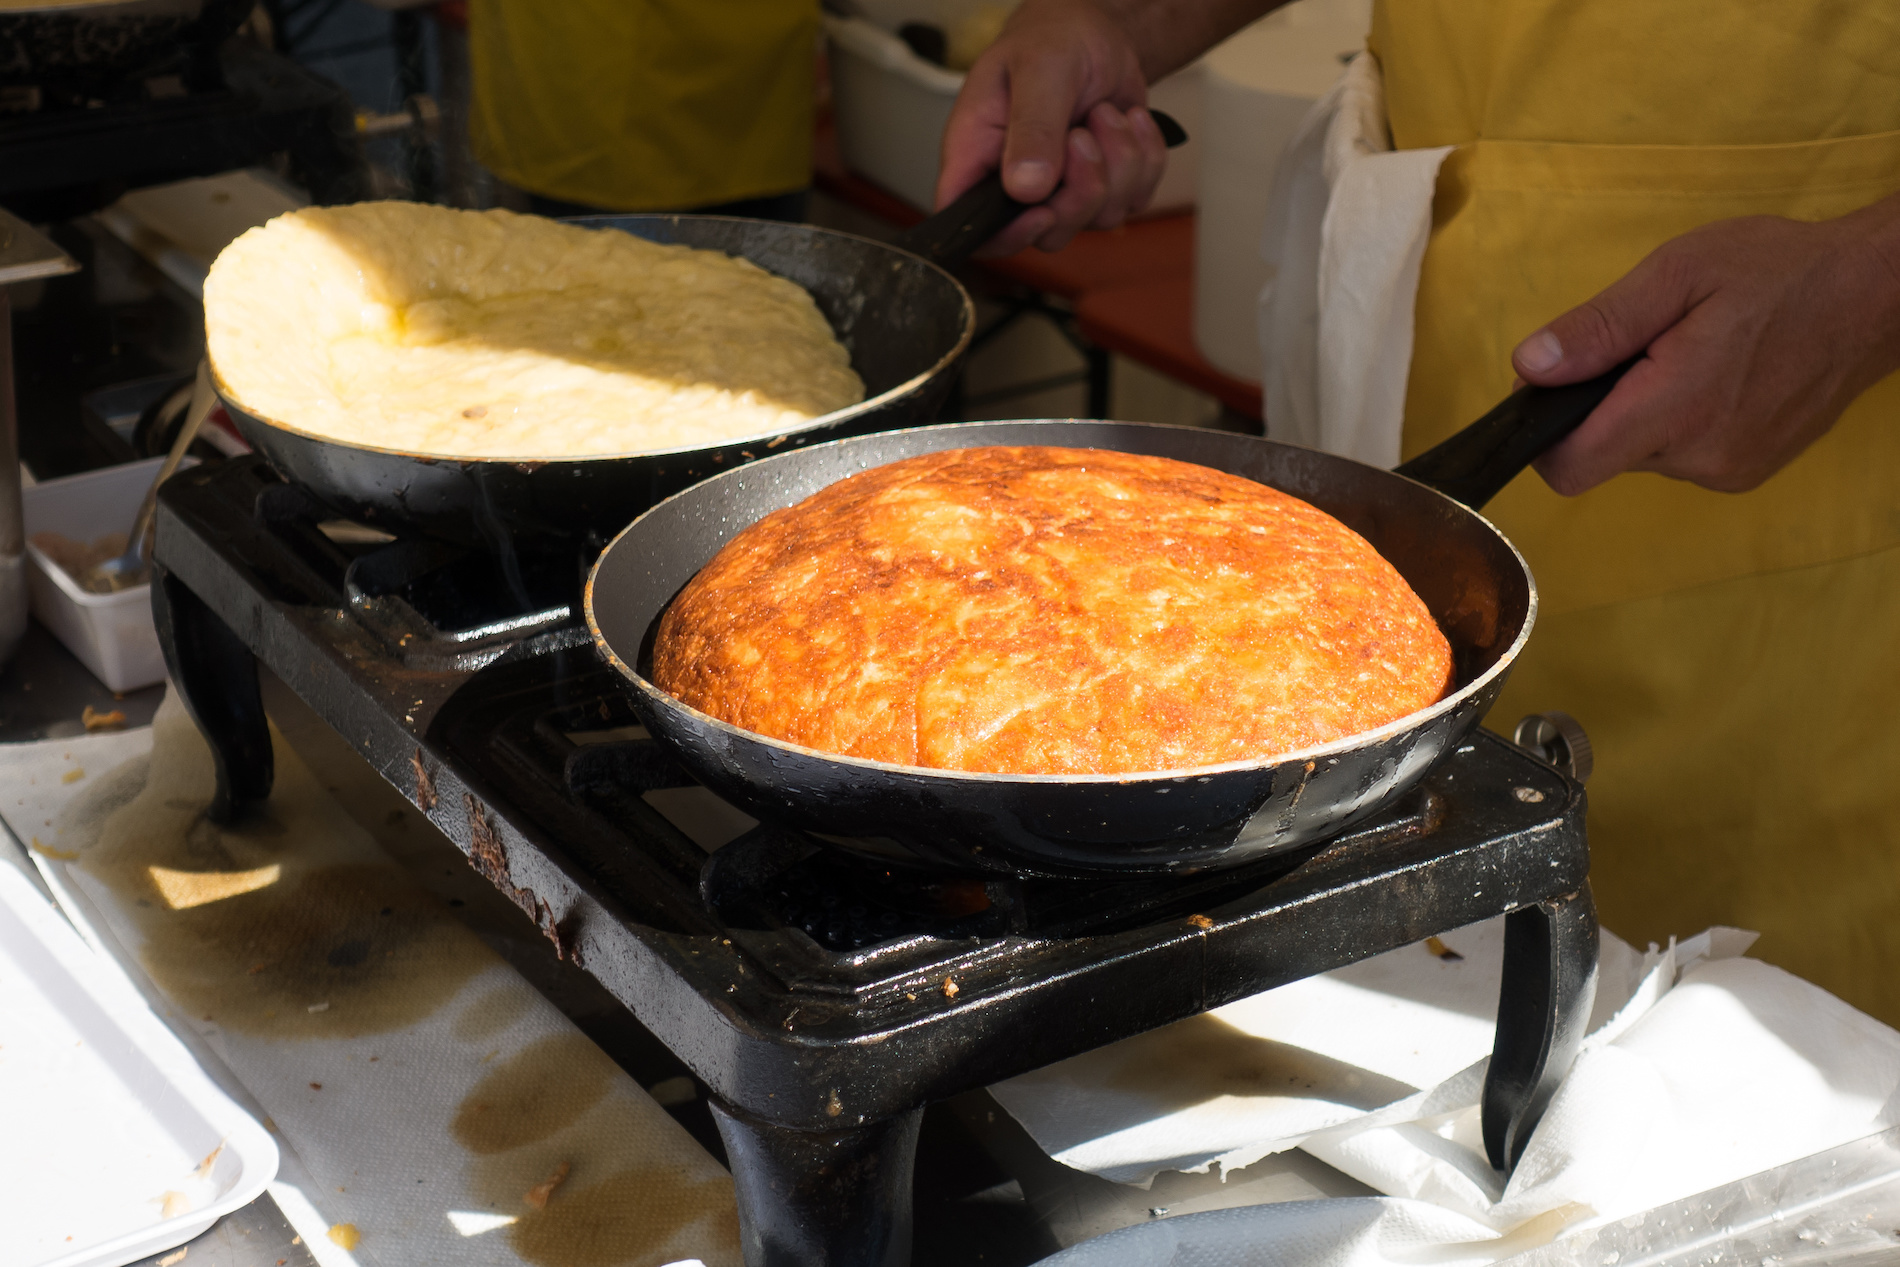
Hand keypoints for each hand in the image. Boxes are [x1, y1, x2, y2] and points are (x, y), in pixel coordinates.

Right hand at [936, 0, 1168, 254]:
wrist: (1096, 32)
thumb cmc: (1052, 38)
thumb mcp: (1039, 69)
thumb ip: (1031, 127)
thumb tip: (1025, 188)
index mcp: (978, 154)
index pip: (969, 222)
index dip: (1006, 235)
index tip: (1043, 210)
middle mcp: (1015, 183)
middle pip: (1046, 233)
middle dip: (1082, 189)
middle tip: (1083, 134)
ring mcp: (1062, 190)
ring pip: (1097, 218)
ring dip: (1118, 162)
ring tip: (1104, 112)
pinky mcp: (1103, 187)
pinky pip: (1134, 198)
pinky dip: (1145, 157)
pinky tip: (1128, 120)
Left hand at [1513, 200, 1899, 494]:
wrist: (1876, 295)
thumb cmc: (1780, 272)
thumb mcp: (1678, 274)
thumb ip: (1599, 327)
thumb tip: (1530, 366)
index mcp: (1676, 410)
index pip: (1569, 467)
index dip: (1543, 433)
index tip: (1554, 387)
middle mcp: (1699, 456)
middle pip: (1600, 458)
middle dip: (1599, 408)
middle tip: (1640, 348)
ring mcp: (1727, 470)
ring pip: (1640, 456)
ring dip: (1641, 412)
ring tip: (1685, 355)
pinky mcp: (1745, 471)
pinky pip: (1680, 455)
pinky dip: (1677, 421)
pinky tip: (1712, 377)